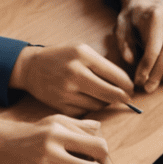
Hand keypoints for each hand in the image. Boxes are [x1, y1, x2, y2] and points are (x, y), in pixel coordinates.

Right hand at [10, 43, 134, 115]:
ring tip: (102, 96)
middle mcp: (75, 73)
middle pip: (110, 94)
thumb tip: (126, 85)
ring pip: (99, 106)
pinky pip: (85, 112)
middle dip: (122, 98)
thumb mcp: (82, 51)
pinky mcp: (60, 105)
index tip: (131, 89)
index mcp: (83, 55)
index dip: (128, 85)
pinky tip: (86, 100)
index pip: (116, 75)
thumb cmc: (62, 57)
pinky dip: (90, 109)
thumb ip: (103, 65)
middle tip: (126, 99)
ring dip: (105, 103)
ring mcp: (66, 91)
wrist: (31, 68)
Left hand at [114, 0, 162, 93]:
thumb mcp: (121, 25)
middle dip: (161, 71)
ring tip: (159, 80)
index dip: (147, 65)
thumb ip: (123, 42)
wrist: (149, 4)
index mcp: (158, 15)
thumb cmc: (134, 18)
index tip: (139, 80)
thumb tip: (131, 61)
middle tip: (149, 86)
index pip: (154, 45)